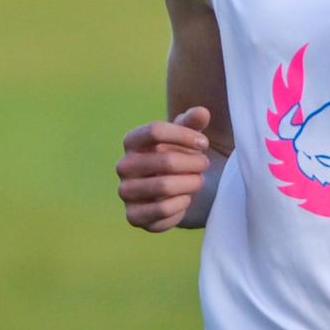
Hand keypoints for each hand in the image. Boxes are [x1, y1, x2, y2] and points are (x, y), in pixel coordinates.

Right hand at [116, 108, 212, 231]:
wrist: (175, 190)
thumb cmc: (180, 155)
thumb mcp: (187, 135)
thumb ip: (193, 122)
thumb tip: (202, 112)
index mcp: (132, 141)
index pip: (155, 130)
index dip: (185, 135)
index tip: (204, 143)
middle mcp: (123, 166)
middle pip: (165, 160)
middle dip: (194, 163)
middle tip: (205, 164)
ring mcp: (126, 192)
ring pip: (164, 186)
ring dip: (190, 184)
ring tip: (199, 181)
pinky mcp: (133, 216)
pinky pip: (162, 211)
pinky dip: (181, 205)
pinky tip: (186, 199)